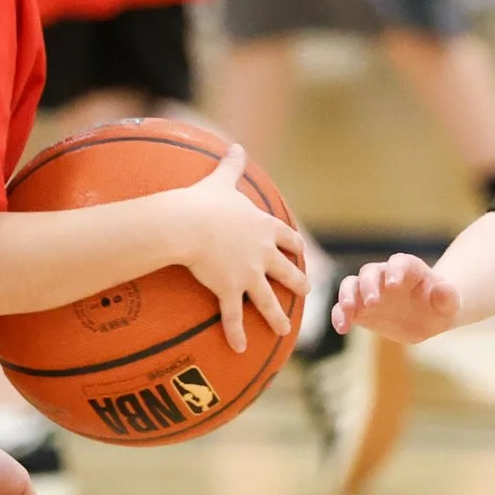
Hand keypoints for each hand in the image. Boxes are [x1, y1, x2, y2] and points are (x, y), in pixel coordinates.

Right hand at [170, 145, 306, 349]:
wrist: (188, 223)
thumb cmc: (203, 201)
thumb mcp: (221, 181)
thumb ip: (232, 166)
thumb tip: (236, 145)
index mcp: (263, 227)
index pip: (287, 238)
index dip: (294, 247)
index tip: (300, 253)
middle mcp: (262, 253)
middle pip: (287, 271)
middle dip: (298, 283)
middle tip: (306, 292)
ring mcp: (248, 274)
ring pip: (268, 300)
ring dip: (276, 316)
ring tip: (284, 331)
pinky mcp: (229, 289)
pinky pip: (233, 316)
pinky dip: (236, 333)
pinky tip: (240, 349)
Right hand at [332, 251, 460, 343]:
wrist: (428, 316)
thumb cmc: (440, 306)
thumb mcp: (449, 304)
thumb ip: (447, 297)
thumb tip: (443, 291)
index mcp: (409, 269)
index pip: (400, 263)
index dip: (396, 270)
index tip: (394, 284)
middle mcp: (385, 276)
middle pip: (370, 272)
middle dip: (369, 285)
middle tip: (373, 302)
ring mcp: (369, 291)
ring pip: (351, 285)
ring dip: (347, 296)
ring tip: (349, 311)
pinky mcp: (359, 308)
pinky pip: (343, 308)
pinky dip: (339, 315)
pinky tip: (342, 328)